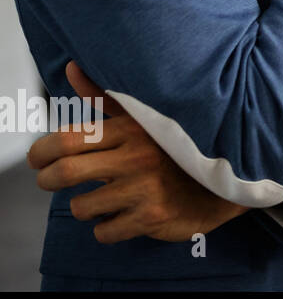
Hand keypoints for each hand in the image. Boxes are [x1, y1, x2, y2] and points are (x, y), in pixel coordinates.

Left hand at [26, 61, 247, 243]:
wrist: (227, 178)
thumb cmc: (177, 145)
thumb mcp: (145, 116)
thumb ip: (104, 97)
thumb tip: (70, 67)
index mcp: (132, 129)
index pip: (68, 139)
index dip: (43, 151)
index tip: (40, 158)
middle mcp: (136, 157)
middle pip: (66, 173)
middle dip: (49, 181)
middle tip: (51, 181)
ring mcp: (145, 188)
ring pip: (82, 207)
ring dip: (84, 207)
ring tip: (98, 198)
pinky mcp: (153, 216)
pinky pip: (104, 231)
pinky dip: (105, 228)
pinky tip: (121, 215)